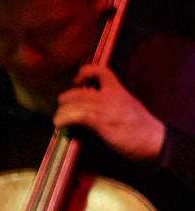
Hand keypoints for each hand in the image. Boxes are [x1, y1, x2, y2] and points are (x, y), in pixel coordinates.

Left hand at [53, 68, 168, 162]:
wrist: (153, 139)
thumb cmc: (141, 127)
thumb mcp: (128, 107)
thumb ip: (113, 103)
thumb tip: (94, 109)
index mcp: (119, 90)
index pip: (102, 71)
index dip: (86, 71)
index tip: (77, 80)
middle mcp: (111, 95)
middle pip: (80, 91)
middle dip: (66, 99)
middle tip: (62, 107)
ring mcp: (106, 108)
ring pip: (75, 103)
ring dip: (62, 111)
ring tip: (58, 119)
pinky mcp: (101, 121)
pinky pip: (77, 116)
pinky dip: (64, 119)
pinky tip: (60, 124)